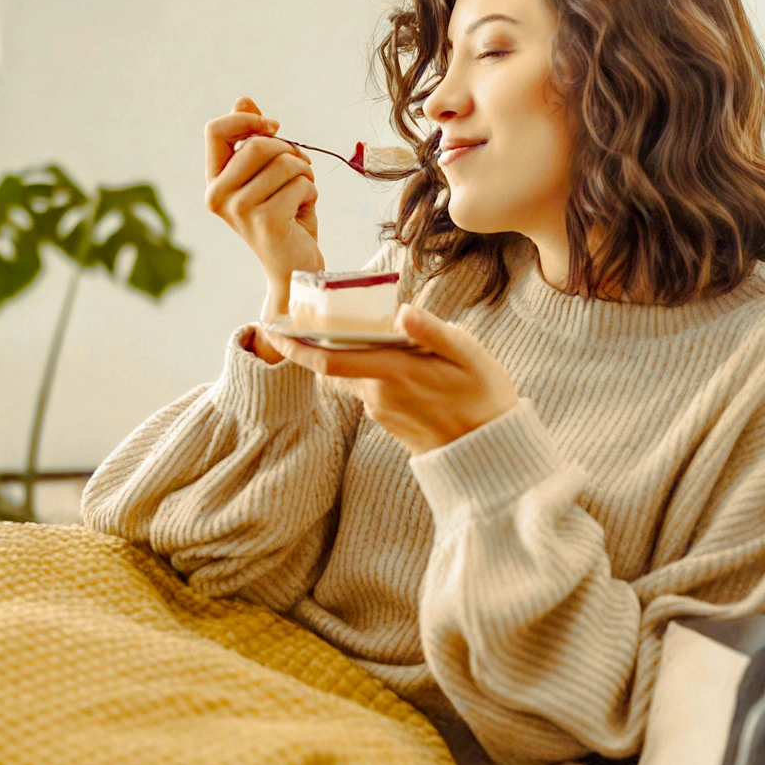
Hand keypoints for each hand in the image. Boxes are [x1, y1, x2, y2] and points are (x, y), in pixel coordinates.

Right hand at [204, 97, 323, 319]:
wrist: (295, 270)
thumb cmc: (283, 219)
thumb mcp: (267, 175)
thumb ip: (253, 139)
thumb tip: (243, 100)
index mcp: (214, 183)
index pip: (215, 131)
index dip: (247, 120)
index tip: (273, 127)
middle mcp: (218, 197)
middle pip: (257, 143)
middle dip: (288, 150)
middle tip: (299, 170)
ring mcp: (240, 211)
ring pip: (284, 162)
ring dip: (304, 173)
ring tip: (302, 193)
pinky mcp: (267, 221)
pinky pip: (300, 184)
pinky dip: (311, 192)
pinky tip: (304, 211)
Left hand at [267, 305, 519, 454]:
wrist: (491, 453)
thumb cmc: (485, 398)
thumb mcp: (470, 357)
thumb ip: (434, 332)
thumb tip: (403, 311)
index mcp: (393, 374)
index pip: (328, 360)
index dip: (296, 346)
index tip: (273, 329)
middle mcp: (378, 395)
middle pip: (336, 365)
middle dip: (318, 343)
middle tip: (309, 318)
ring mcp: (382, 412)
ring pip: (356, 376)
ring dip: (354, 356)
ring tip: (369, 332)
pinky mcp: (389, 423)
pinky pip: (371, 390)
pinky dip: (372, 371)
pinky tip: (397, 361)